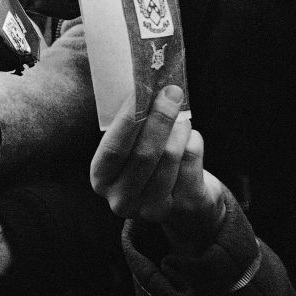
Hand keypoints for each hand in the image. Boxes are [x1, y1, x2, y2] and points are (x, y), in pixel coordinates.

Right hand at [90, 85, 226, 249]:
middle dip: (159, 119)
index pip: (113, 150)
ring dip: (179, 129)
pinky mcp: (183, 207)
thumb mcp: (129, 147)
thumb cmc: (147, 161)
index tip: (140, 92)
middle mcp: (121, 199)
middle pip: (144, 154)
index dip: (127, 121)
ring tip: (181, 115)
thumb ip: (129, 125)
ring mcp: (152, 209)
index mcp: (101, 179)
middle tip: (171, 93)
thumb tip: (142, 87)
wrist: (180, 200)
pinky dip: (194, 142)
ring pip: (170, 158)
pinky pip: (191, 163)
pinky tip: (190, 136)